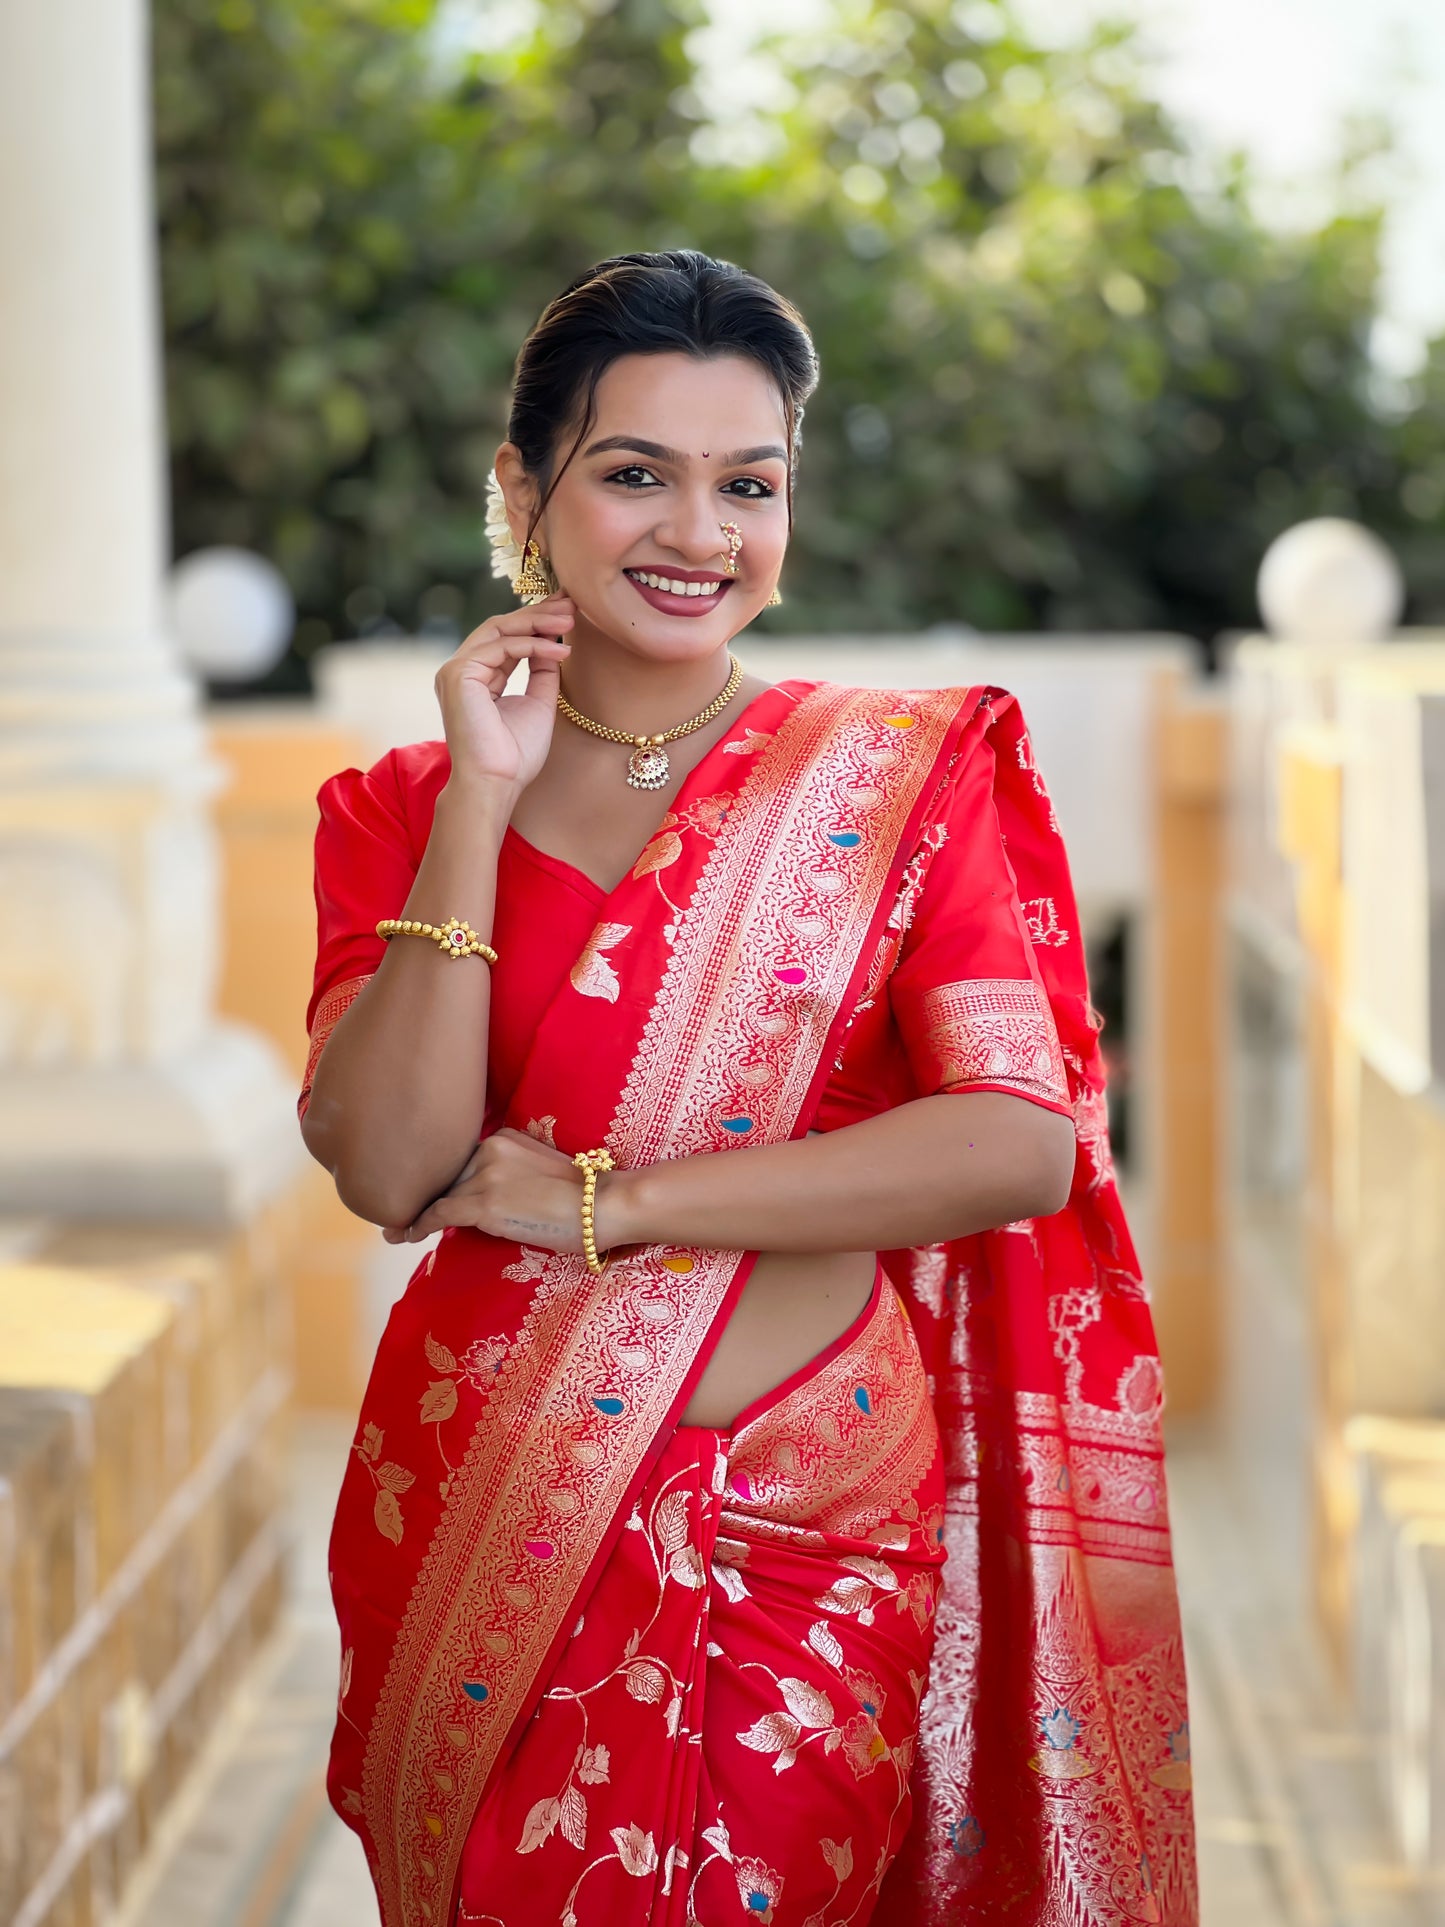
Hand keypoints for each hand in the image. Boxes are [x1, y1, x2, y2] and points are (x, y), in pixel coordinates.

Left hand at [382, 1126, 625, 1252]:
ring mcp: (485, 1176)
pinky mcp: (483, 1205)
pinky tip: (403, 1236)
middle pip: (448, 1177)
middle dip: (428, 1196)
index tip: (428, 1194)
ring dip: (417, 1215)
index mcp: (504, 1138)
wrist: (603, 1205)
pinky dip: (416, 1226)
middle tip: (402, 1214)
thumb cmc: (585, 1196)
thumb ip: (512, 1174)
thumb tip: (493, 1199)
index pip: (463, 1160)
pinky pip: (438, 1215)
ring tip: (397, 1230)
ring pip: (440, 1196)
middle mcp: (489, 1149)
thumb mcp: (542, 1171)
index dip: (444, 1181)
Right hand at [435, 596, 574, 798]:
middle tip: (571, 604)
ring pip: (500, 630)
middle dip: (538, 613)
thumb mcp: (538, 703)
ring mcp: (456, 670)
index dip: (536, 622)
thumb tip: (554, 643)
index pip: (506, 638)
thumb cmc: (515, 755)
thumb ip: (542, 672)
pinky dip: (533, 645)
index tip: (568, 612)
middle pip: (501, 627)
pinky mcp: (458, 675)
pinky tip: (560, 650)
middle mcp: (462, 670)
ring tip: (570, 620)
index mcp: (477, 677)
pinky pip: (501, 648)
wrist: (497, 782)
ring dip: (538, 622)